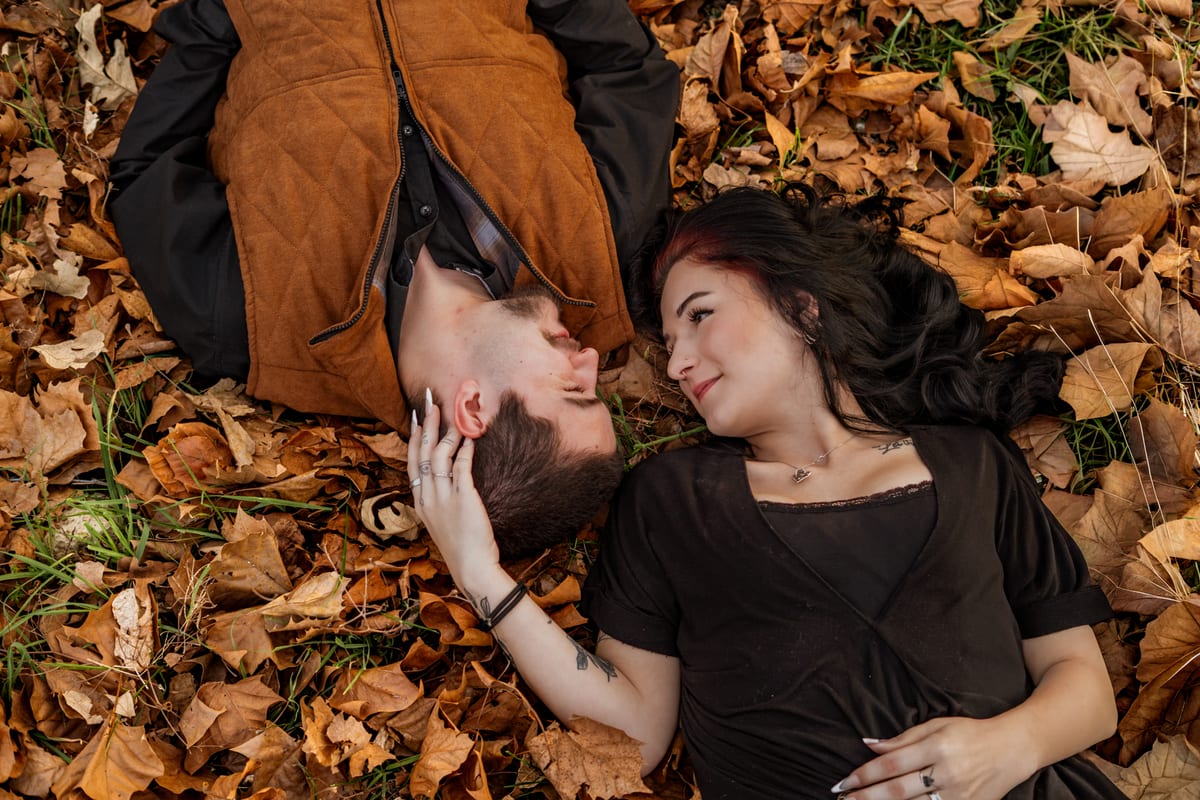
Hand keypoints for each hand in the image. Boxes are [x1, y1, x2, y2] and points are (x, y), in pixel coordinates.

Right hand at [406, 390, 501, 588]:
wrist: (471, 568)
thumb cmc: (461, 546)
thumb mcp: (442, 520)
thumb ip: (442, 497)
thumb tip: (452, 473)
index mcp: (420, 502)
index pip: (412, 463)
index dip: (415, 438)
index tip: (418, 418)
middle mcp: (428, 497)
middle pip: (422, 454)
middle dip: (427, 425)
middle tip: (431, 403)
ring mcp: (444, 498)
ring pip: (439, 457)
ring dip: (446, 434)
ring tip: (454, 416)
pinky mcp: (464, 498)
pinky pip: (462, 467)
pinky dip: (466, 450)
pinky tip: (470, 438)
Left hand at [832, 716, 1036, 799]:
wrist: (1012, 749)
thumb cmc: (970, 733)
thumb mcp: (936, 725)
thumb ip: (902, 738)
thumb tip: (869, 744)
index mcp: (936, 746)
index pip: (892, 764)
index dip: (864, 775)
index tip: (843, 783)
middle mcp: (947, 772)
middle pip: (899, 790)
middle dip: (867, 798)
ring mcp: (958, 794)